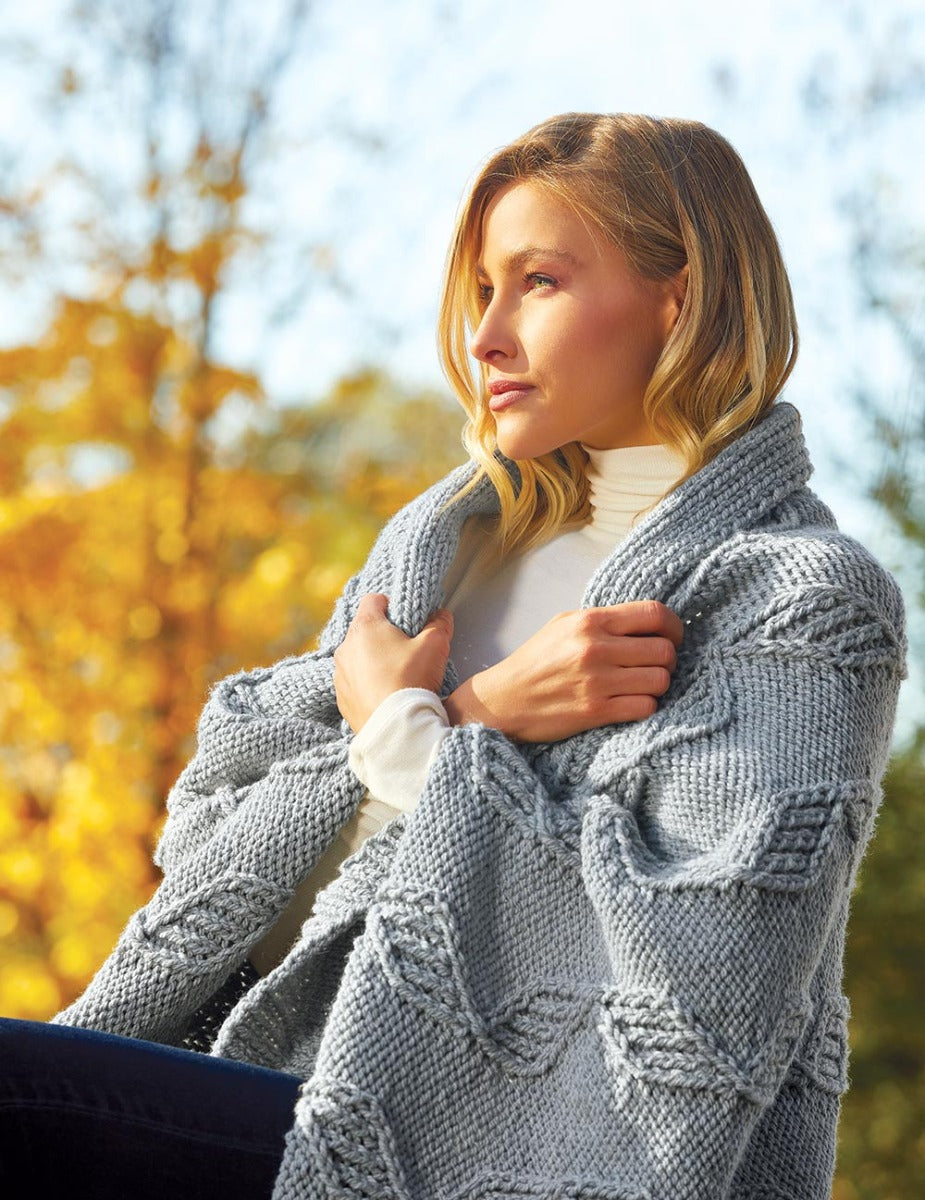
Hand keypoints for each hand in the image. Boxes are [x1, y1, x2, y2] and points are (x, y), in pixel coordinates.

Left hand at [333, 593, 453, 733]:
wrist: (395, 728)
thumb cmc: (410, 682)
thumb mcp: (434, 646)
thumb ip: (439, 624)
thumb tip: (441, 616)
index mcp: (365, 627)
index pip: (373, 600)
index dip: (391, 604)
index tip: (404, 618)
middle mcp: (346, 647)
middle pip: (364, 629)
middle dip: (383, 634)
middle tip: (405, 648)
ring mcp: (341, 674)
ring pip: (357, 656)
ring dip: (372, 660)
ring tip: (396, 674)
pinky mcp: (342, 697)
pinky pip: (354, 682)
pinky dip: (367, 683)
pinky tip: (386, 693)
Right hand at [443, 600, 682, 742]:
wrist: (502, 700)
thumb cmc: (535, 661)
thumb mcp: (563, 625)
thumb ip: (603, 620)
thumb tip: (646, 621)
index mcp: (590, 621)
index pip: (655, 614)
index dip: (675, 626)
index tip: (673, 637)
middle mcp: (596, 648)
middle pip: (664, 650)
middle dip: (668, 659)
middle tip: (655, 665)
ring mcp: (597, 681)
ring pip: (660, 680)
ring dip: (658, 685)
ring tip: (642, 686)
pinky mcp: (595, 711)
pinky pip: (645, 707)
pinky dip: (644, 706)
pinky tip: (631, 703)